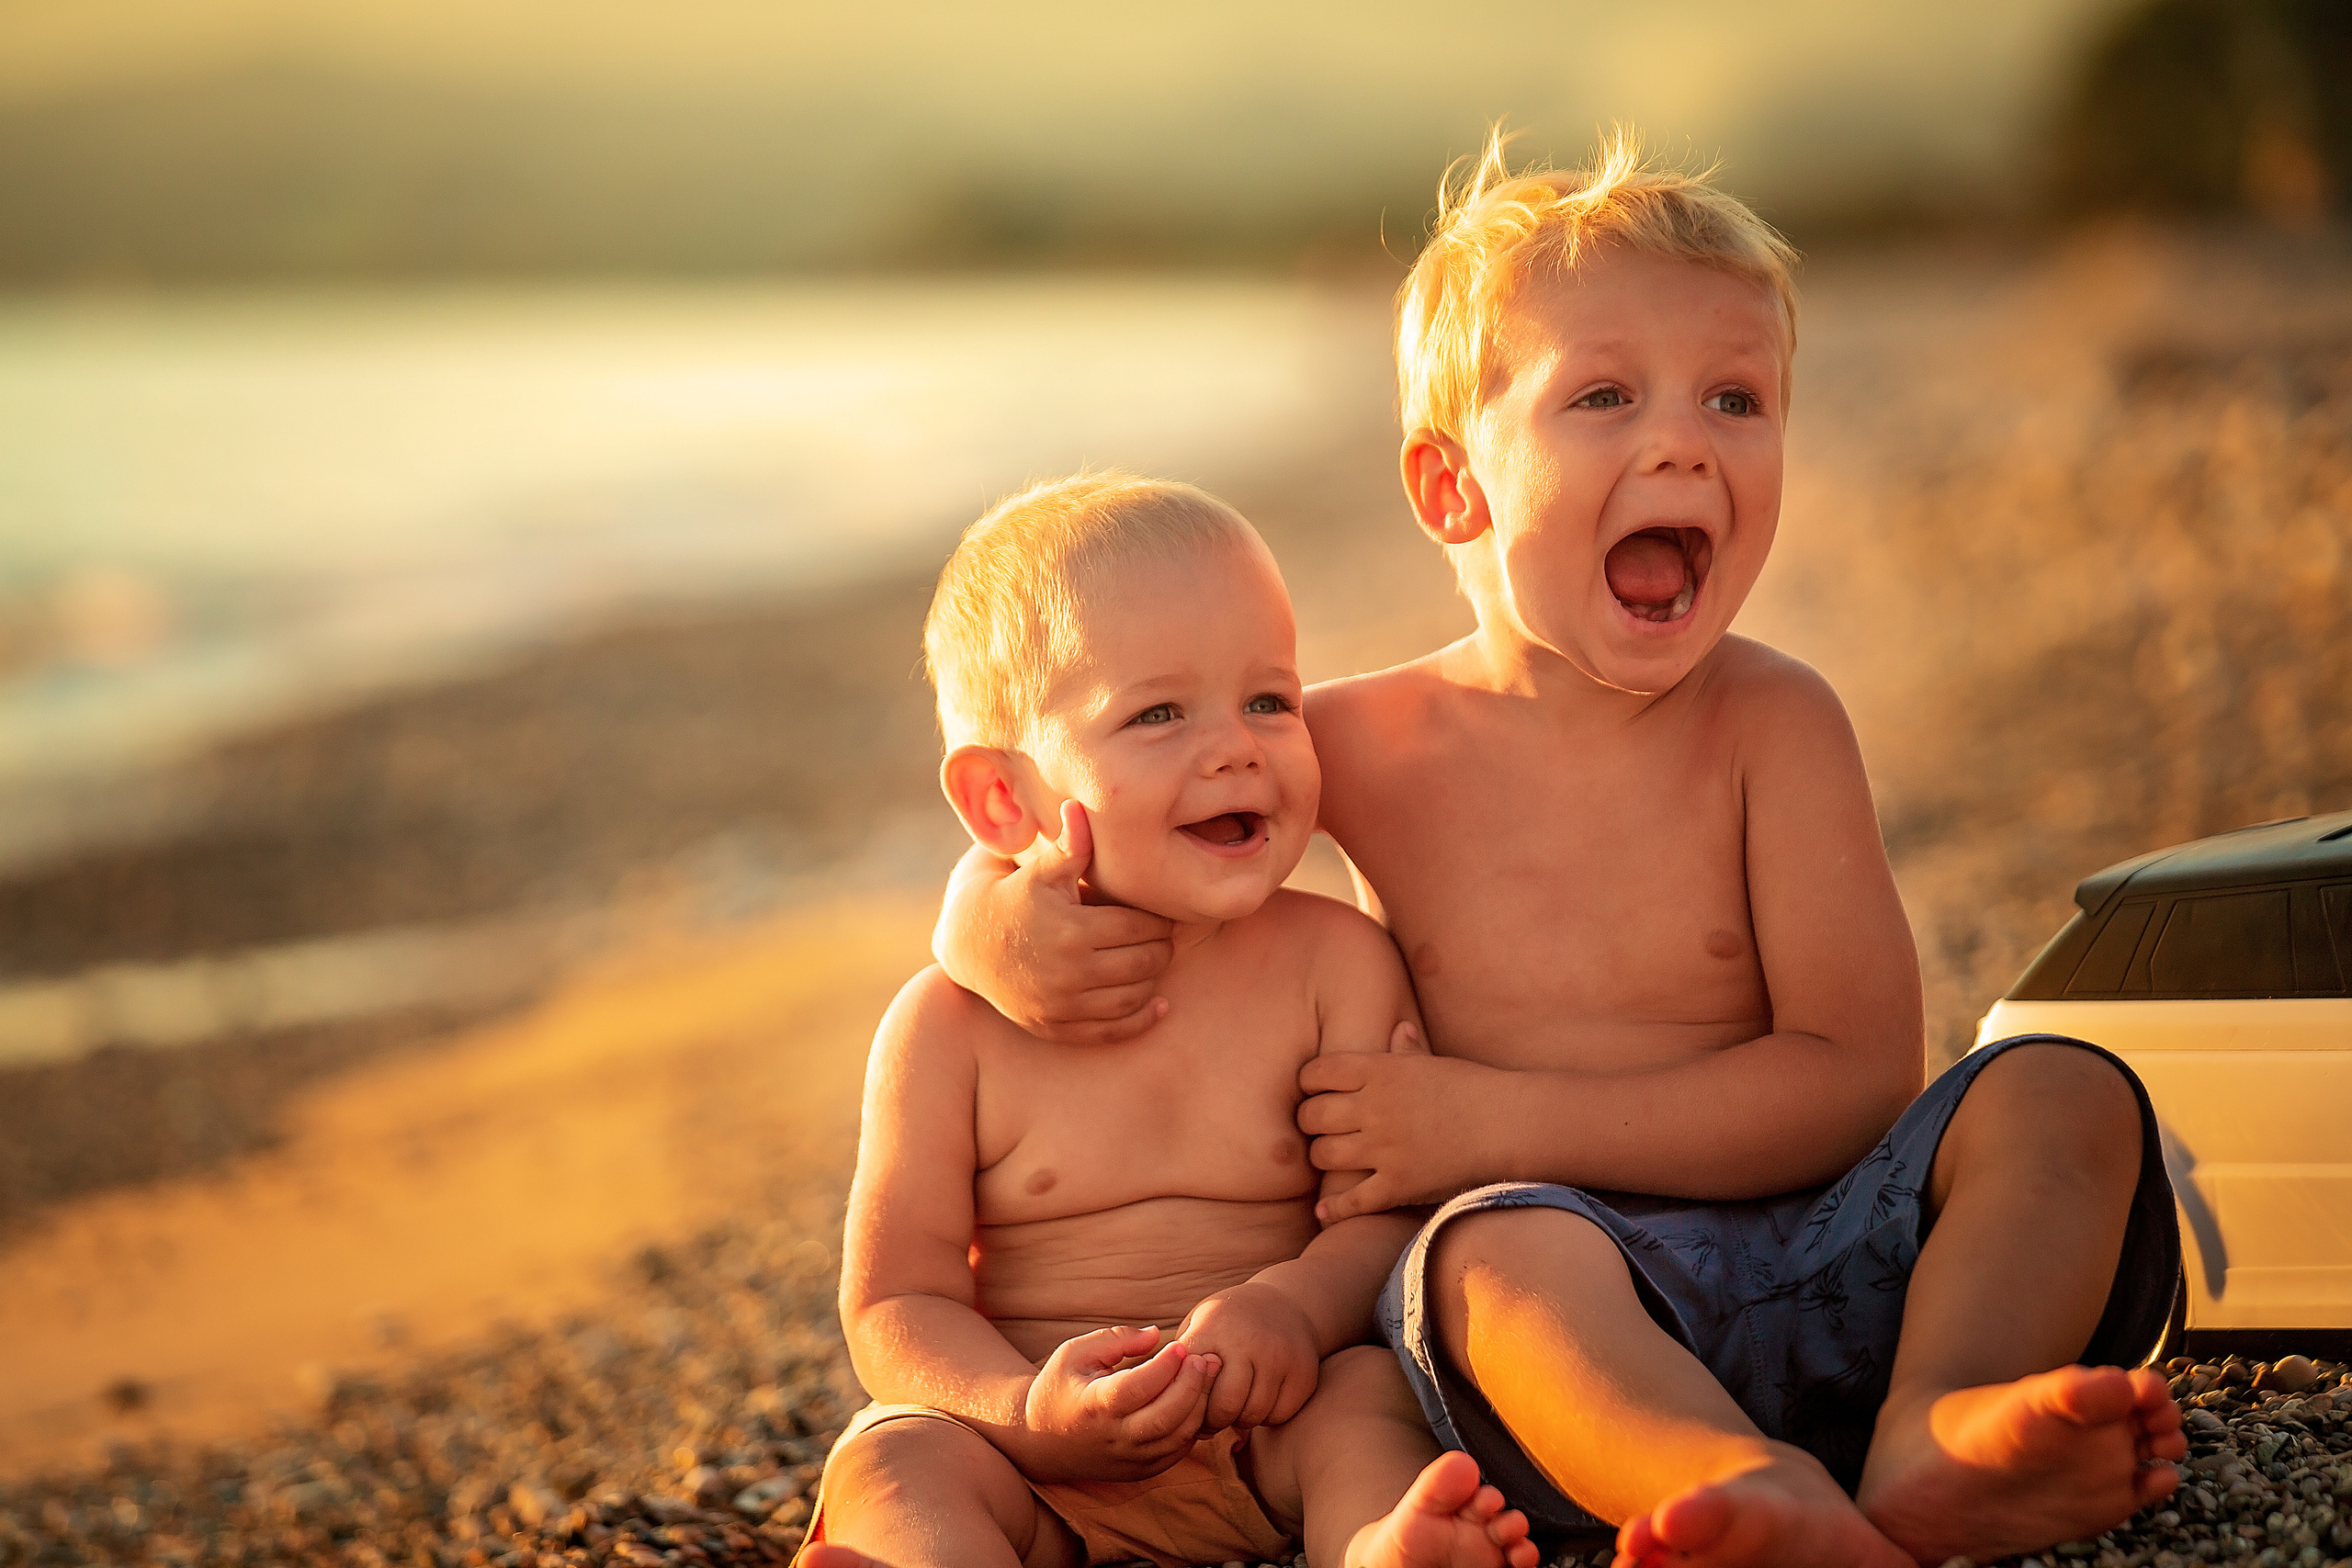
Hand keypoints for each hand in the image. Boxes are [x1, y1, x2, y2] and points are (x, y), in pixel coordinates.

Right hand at [935, 802, 1175, 1044]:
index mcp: (1073, 930)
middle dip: (1161, 949)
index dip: (1159, 920)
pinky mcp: (1056, 1026)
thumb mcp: (1040, 871)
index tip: (1162, 914)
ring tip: (1153, 961)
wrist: (970, 943)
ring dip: (1153, 980)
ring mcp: (1063, 1004)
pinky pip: (1111, 1031)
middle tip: (1162, 938)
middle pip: (1144, 964)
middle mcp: (1071, 972)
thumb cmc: (1015, 897)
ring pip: (1133, 998)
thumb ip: (1070, 846)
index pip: (1141, 928)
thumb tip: (1080, 807)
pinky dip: (1141, 1020)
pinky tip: (1158, 1006)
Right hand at [1013, 1325, 1218, 1482]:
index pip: (1137, 1387)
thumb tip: (1155, 1335)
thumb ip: (1116, 1339)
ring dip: (1199, 1405)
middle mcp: (1113, 1437)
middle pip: (1166, 1416)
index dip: (1164, 1366)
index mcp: (1093, 1405)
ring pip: (1177, 1437)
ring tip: (1206, 1375)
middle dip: (1193, 1385)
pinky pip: (1177, 1452)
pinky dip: (1192, 1426)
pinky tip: (1194, 1400)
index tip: (1179, 1345)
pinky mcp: (1140, 1471)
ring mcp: (1128, 1459)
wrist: (1042, 1441)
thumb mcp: (1075, 1353)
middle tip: (1205, 1359)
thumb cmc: (1061, 1387)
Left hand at [1174, 1282, 1320, 1433]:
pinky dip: (1266, 1417)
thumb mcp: (1199, 1325)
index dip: (1186, 1400)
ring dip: (1239, 1420)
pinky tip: (1258, 1401)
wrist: (1286, 1302)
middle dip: (1212, 1421)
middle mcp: (1248, 1340)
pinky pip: (1279, 1415)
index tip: (1186, 1403)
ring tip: (1233, 1409)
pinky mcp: (1303, 1373)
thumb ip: (1179, 1362)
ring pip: (1253, 1414)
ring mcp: (1280, 1356)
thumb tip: (1162, 1406)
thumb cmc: (1228, 1323)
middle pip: (1224, 1405)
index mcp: (1214, 1327)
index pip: (1192, 1382)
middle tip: (1209, 1419)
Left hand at [1299, 1022, 1496, 1221]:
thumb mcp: (1436, 1062)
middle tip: (1317, 1127)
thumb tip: (1399, 1029)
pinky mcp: (1398, 1184)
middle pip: (1312, 1116)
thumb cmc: (1476, 1088)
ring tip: (1329, 1159)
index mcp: (1380, 1070)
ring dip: (1321, 1159)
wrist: (1510, 1124)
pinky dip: (1334, 1209)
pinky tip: (1325, 1211)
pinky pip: (1352, 1201)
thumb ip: (1408, 1049)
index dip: (1308, 1083)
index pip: (1317, 1073)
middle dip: (1308, 1122)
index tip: (1313, 1091)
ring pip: (1323, 1156)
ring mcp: (1384, 1148)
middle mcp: (1374, 1107)